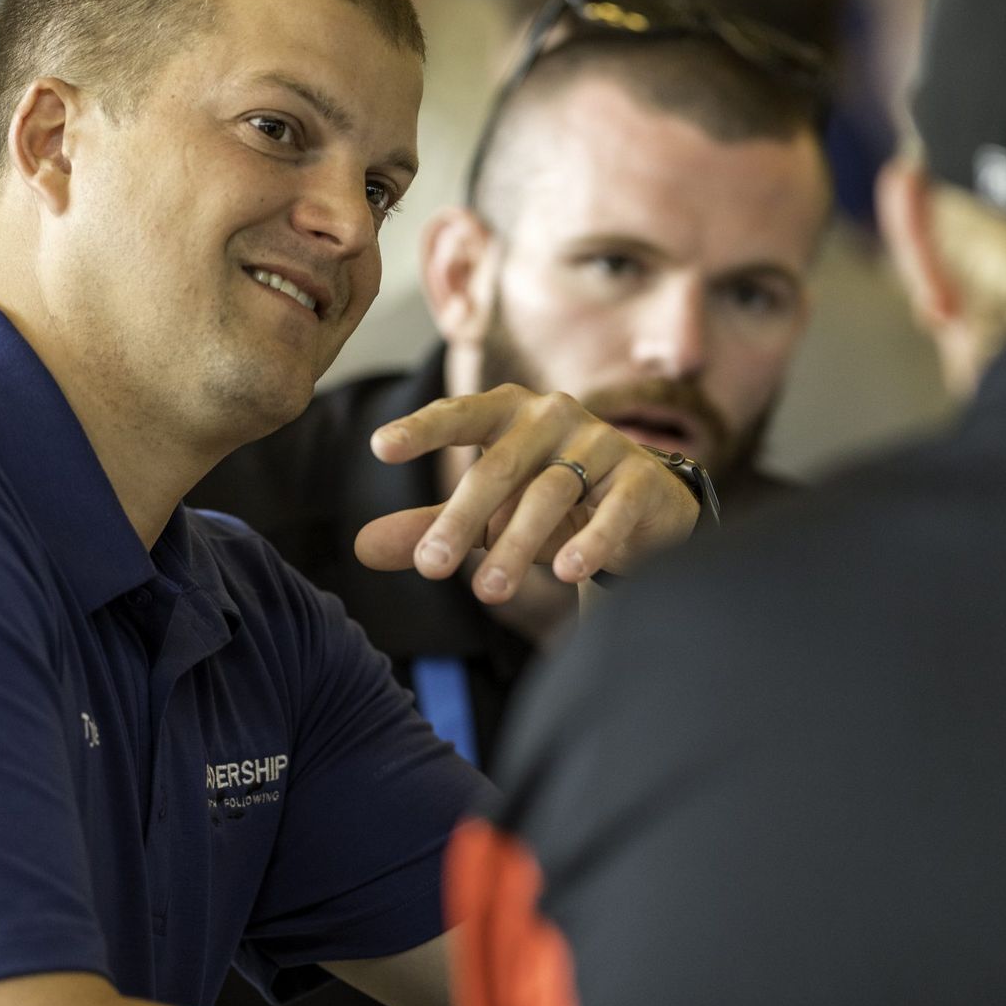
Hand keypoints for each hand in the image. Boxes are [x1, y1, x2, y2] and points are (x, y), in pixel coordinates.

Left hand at [354, 385, 699, 602]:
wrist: (644, 508)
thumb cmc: (552, 504)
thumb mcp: (489, 514)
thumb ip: (430, 526)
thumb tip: (360, 549)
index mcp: (508, 413)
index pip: (459, 415)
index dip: (422, 429)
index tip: (380, 447)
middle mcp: (553, 415)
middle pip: (500, 466)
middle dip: (462, 518)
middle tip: (430, 568)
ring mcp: (602, 441)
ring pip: (551, 491)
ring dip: (517, 544)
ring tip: (489, 592)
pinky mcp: (640, 478)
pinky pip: (612, 509)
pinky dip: (590, 541)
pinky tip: (569, 574)